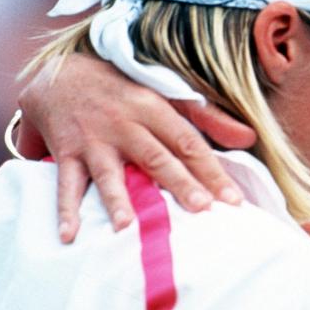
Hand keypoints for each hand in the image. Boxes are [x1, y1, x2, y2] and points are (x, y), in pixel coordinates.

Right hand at [18, 53, 256, 242]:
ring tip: (128, 226)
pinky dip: (66, 210)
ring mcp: (94, 140)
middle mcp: (125, 124)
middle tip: (201, 209)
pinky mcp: (66, 153)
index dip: (212, 170)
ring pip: (109, 172)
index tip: (232, 199)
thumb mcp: (167, 94)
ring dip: (117, 199)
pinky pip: (66, 184)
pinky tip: (70, 235)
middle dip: (179, 184)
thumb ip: (208, 118)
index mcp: (153, 109)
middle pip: (156, 158)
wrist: (60, 74)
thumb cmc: (125, 90)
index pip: (189, 142)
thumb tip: (249, 137)